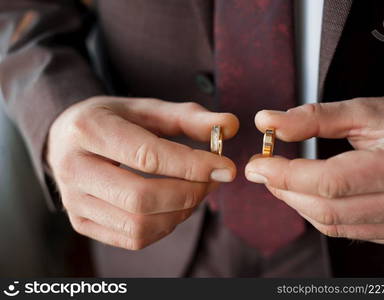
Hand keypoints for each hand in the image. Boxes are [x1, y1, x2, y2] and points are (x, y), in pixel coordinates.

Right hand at [47, 96, 238, 249]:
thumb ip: (189, 116)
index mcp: (88, 130)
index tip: (226, 167)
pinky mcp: (81, 222)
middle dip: (189, 193)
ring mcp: (73, 201)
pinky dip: (164, 227)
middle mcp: (73, 168)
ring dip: (180, 213)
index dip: (193, 166)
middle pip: (142, 198)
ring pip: (138, 225)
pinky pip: (132, 239)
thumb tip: (230, 125)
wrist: (68, 138)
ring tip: (195, 192)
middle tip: (212, 181)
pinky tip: (174, 207)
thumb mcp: (147, 108)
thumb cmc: (114, 120)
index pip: (148, 157)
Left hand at [246, 96, 383, 245]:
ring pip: (332, 224)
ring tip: (281, 179)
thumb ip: (317, 117)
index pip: (328, 182)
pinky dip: (318, 213)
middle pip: (326, 208)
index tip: (258, 163)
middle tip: (264, 170)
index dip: (286, 175)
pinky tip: (308, 194)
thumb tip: (269, 122)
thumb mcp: (369, 110)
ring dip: (297, 203)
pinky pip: (346, 231)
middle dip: (285, 190)